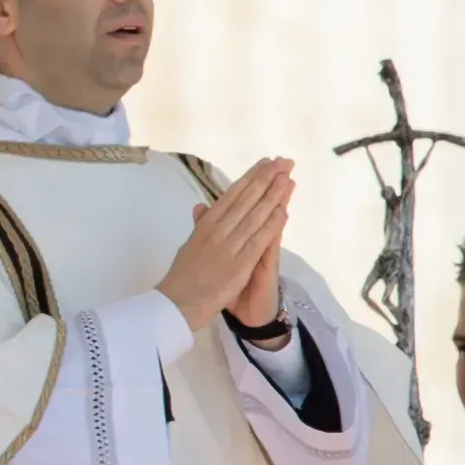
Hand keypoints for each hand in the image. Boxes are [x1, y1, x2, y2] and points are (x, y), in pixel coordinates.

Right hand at [155, 159, 293, 328]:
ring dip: (272, 196)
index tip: (265, 163)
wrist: (177, 303)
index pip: (231, 196)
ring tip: (287, 178)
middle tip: (283, 161)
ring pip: (254, 216)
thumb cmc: (183, 276)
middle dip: (265, 179)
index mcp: (205, 226)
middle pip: (245, 200)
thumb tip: (201, 206)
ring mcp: (228, 247)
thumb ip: (199, 226)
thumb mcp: (189, 246)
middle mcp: (217, 231)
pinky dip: (271, 225)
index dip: (250, 178)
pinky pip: (257, 241)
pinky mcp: (238, 264)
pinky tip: (282, 211)